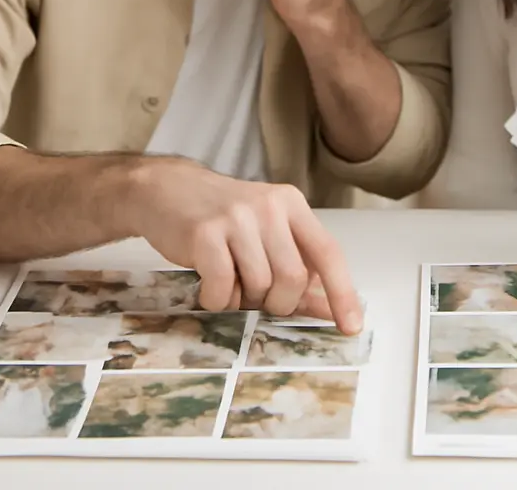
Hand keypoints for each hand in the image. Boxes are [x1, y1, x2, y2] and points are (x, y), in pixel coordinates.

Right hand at [126, 157, 362, 333]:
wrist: (166, 189)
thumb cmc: (223, 219)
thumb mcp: (266, 233)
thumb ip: (297, 267)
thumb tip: (327, 310)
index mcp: (292, 204)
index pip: (327, 252)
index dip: (342, 292)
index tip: (350, 327)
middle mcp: (269, 206)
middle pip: (294, 278)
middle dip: (278, 303)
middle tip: (257, 298)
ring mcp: (237, 217)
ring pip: (259, 286)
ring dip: (243, 301)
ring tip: (229, 284)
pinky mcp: (204, 233)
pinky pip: (223, 288)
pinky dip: (217, 300)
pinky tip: (209, 285)